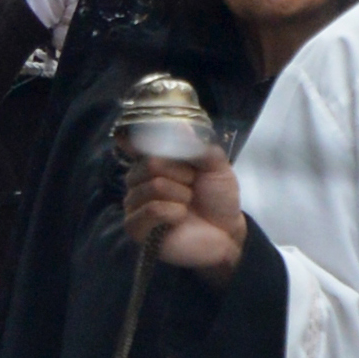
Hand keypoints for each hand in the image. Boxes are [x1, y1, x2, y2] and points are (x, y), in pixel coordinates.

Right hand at [123, 145, 247, 286]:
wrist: (227, 233)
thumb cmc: (218, 199)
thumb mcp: (216, 167)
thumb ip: (198, 147)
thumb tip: (181, 124)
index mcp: (154, 164)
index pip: (135, 145)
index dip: (134, 141)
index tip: (131, 139)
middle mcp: (139, 181)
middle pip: (150, 164)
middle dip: (181, 174)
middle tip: (192, 185)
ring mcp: (135, 204)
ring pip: (153, 186)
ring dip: (180, 195)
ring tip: (188, 203)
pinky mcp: (136, 227)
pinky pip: (151, 209)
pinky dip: (173, 212)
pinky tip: (180, 217)